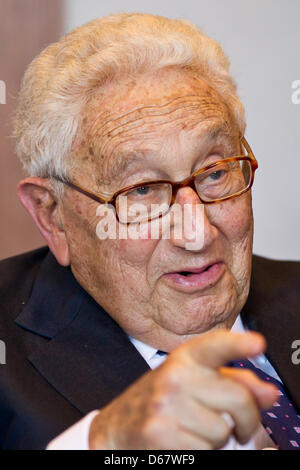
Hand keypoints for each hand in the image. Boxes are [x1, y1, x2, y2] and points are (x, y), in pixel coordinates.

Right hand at [89, 331, 277, 449]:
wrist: (117, 427)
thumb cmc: (162, 402)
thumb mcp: (194, 382)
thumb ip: (234, 382)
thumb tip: (268, 393)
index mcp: (185, 359)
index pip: (215, 345)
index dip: (238, 344)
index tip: (258, 344)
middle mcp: (175, 376)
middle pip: (238, 398)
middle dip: (246, 420)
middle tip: (238, 427)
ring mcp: (165, 404)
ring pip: (223, 431)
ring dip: (217, 440)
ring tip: (195, 431)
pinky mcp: (159, 433)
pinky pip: (206, 452)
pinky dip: (202, 453)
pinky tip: (184, 443)